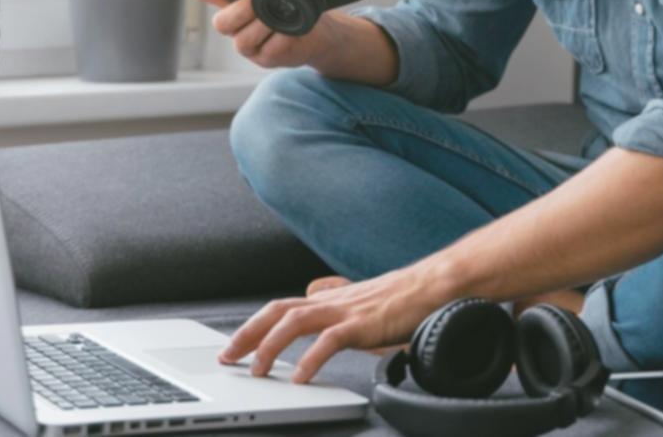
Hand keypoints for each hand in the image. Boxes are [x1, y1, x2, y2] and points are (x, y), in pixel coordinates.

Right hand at [190, 0, 337, 68]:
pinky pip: (267, 51)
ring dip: (261, 24)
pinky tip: (292, 29)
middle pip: (220, 21)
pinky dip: (281, 38)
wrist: (318, 28)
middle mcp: (234, 22)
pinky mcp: (265, 58)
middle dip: (242, 8)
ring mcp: (248, 43)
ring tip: (278, 12)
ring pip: (241, 40)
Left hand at [215, 265, 452, 383]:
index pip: (280, 307)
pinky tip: (301, 377)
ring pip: (294, 321)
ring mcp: (346, 310)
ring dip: (270, 346)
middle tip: (227, 357)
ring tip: (257, 371)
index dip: (252, 325)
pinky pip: (330, 340)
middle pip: (276, 310)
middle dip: (246, 333)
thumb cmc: (402, 296)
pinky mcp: (364, 323)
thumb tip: (314, 291)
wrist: (435, 285)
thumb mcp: (359, 298)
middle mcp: (331, 301)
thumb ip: (335, 298)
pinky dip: (311, 358)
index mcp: (329, 299)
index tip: (233, 346)